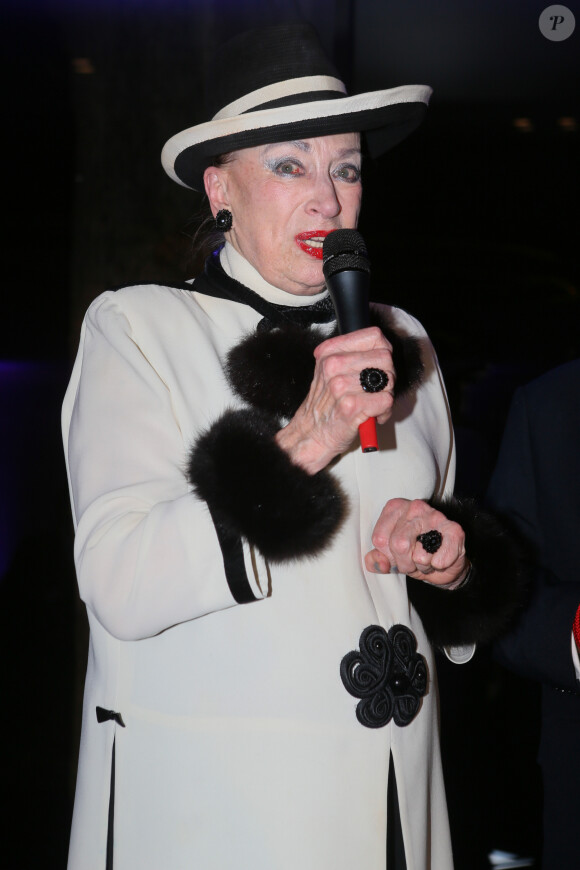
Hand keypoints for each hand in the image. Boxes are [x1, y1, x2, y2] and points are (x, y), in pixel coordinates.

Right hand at [275, 327, 394, 473]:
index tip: (376, 367)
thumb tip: (386, 349)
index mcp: (329, 352)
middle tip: (374, 391)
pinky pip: (386, 400)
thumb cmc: (327, 404)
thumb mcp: (332, 371)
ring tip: (371, 405)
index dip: (383, 352)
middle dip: (387, 376)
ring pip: (388, 380)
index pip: (374, 336)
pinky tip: (371, 416)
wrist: (311, 434)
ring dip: (385, 396)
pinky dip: (384, 412)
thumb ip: (355, 356)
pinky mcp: (350, 406)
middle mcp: (333, 365)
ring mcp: (340, 385)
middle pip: (385, 358)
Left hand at [365, 498, 468, 588]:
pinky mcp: (454, 530)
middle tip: (413, 560)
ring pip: (419, 555)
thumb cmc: (412, 554)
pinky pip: (440, 559)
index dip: (388, 555)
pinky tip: (440, 558)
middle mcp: (414, 507)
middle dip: (405, 563)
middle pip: (398, 544)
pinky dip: (439, 565)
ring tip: (427, 558)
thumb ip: (377, 560)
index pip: (380, 539)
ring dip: (423, 566)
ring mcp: (436, 516)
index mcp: (395, 508)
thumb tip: (379, 563)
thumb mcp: (390, 557)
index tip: (397, 554)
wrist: (443, 564)